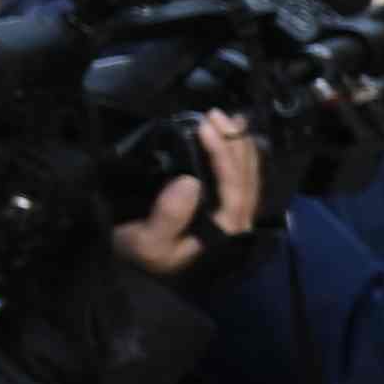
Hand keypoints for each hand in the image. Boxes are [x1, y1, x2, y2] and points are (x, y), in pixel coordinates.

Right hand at [106, 116, 264, 279]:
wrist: (136, 270)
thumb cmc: (141, 257)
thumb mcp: (147, 243)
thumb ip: (170, 216)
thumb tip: (190, 181)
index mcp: (224, 229)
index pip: (234, 185)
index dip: (223, 153)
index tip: (205, 127)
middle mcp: (236, 221)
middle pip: (246, 176)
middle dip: (234, 141)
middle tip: (214, 114)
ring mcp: (233, 214)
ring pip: (248, 174)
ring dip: (239, 143)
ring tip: (226, 117)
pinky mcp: (223, 207)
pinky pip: (241, 177)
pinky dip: (239, 153)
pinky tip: (233, 134)